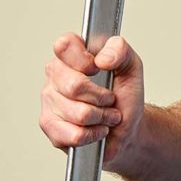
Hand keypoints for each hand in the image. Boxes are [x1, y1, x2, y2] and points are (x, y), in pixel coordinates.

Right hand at [39, 33, 144, 167]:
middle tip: (110, 99)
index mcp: (70, 56)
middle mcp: (55, 76)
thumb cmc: (125, 96)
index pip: (64, 45)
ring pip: (79, 114)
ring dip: (102, 117)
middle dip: (103, 97)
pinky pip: (75, 134)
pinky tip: (96, 128)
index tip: (100, 68)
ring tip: (106, 114)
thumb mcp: (132, 67)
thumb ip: (121, 50)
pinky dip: (94, 133)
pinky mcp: (49, 127)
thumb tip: (103, 59)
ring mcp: (48, 101)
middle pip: (75, 86)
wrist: (126, 128)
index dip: (86, 60)